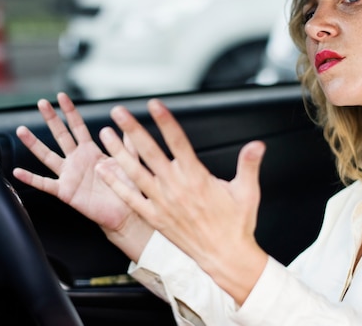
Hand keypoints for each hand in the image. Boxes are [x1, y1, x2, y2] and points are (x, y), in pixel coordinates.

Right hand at [13, 93, 151, 259]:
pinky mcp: (65, 191)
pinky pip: (45, 184)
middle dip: (51, 119)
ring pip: (48, 156)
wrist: (125, 213)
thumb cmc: (127, 188)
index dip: (69, 112)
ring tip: (21, 131)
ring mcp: (69, 175)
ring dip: (34, 144)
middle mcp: (77, 160)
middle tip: (41, 103)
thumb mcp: (129, 160)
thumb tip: (126, 121)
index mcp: (91, 151)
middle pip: (61, 135)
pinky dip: (31, 178)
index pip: (77, 127)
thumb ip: (127, 141)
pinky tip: (18, 172)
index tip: (61, 97)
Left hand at [95, 98, 268, 303]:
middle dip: (133, 130)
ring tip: (105, 134)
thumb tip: (257, 145)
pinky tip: (104, 171)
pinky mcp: (155, 217)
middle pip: (150, 152)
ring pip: (135, 172)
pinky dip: (116, 184)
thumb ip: (249, 164)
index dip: (165, 121)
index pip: (178, 142)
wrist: (225, 257)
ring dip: (118, 152)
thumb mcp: (248, 192)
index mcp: (197, 178)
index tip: (154, 105)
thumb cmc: (235, 225)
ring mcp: (162, 203)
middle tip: (119, 112)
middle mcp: (176, 188)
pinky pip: (130, 199)